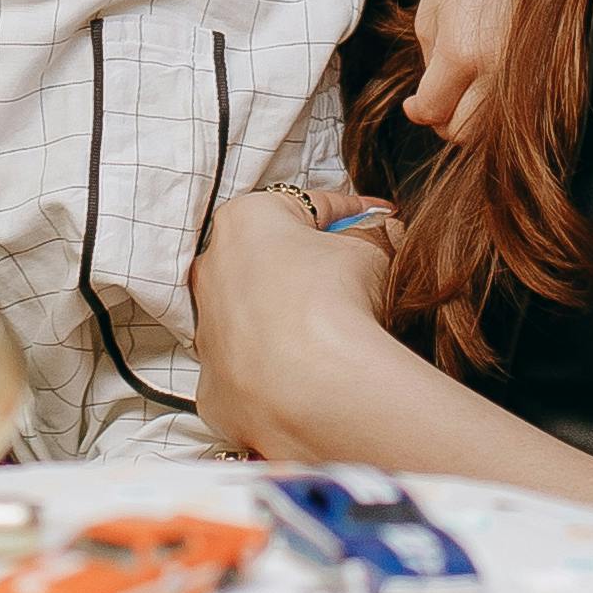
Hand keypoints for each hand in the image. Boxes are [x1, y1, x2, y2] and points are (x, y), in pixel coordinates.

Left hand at [186, 183, 397, 459]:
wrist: (316, 387)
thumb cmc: (339, 303)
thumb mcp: (372, 252)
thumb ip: (376, 233)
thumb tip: (386, 229)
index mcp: (245, 220)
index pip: (308, 205)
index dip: (352, 212)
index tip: (378, 218)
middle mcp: (211, 270)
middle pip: (271, 258)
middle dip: (310, 264)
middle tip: (355, 277)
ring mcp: (206, 332)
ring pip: (252, 315)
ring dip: (287, 317)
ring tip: (335, 333)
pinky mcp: (212, 386)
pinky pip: (248, 369)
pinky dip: (276, 368)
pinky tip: (310, 374)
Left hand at [398, 0, 547, 136]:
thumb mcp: (428, 19)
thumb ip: (427, 72)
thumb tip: (423, 112)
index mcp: (462, 54)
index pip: (433, 113)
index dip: (419, 110)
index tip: (415, 100)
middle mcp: (501, 69)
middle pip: (467, 133)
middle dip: (447, 120)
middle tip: (442, 96)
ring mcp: (534, 68)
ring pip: (500, 129)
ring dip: (478, 117)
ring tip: (469, 87)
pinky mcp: (556, 64)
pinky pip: (530, 107)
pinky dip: (509, 105)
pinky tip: (497, 78)